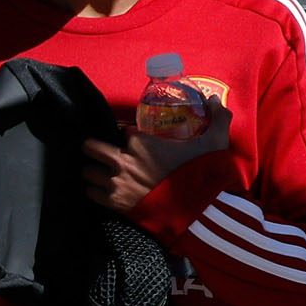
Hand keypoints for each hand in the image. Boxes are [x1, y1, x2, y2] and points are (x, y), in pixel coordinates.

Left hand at [82, 98, 231, 212]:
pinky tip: (101, 190)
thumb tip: (214, 98)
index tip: (133, 139)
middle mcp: (123, 160)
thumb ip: (218, 118)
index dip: (128, 135)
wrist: (197, 208)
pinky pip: (91, 193)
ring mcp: (116, 182)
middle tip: (98, 150)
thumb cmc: (202, 171)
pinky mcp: (114, 202)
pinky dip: (94, 191)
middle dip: (93, 147)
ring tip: (99, 172)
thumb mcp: (215, 142)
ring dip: (93, 171)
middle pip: (91, 147)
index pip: (123, 131)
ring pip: (88, 171)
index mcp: (141, 143)